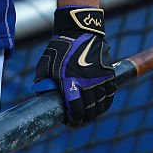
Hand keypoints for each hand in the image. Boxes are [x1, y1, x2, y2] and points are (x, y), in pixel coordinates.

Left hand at [33, 7, 115, 125]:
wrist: (79, 30)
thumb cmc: (59, 48)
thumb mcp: (45, 64)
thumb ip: (43, 81)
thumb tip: (42, 95)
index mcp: (70, 83)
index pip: (76, 111)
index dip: (73, 121)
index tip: (69, 122)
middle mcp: (87, 83)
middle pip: (89, 111)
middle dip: (83, 120)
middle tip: (78, 121)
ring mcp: (100, 79)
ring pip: (101, 105)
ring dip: (94, 113)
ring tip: (88, 115)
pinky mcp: (109, 74)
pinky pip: (110, 95)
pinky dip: (105, 103)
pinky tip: (99, 106)